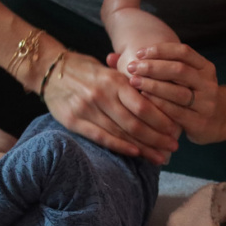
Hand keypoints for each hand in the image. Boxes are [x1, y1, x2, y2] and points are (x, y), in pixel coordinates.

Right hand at [43, 51, 180, 164]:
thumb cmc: (85, 70)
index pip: (144, 105)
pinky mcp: (74, 121)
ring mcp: (87, 110)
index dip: (162, 121)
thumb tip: (157, 102)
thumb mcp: (109, 71)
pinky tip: (135, 154)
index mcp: (114, 81)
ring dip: (143, 147)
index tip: (175, 130)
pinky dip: (120, 147)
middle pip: (135, 123)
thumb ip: (129, 87)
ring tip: (159, 157)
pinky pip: (101, 137)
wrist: (50, 69)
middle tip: (172, 147)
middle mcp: (102, 96)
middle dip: (157, 138)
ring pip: (121, 133)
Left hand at [126, 43, 223, 144]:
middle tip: (132, 68)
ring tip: (134, 83)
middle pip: (179, 70)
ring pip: (177, 92)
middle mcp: (208, 83)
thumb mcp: (180, 78)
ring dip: (153, 86)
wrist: (218, 121)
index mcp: (205, 67)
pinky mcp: (200, 122)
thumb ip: (151, 66)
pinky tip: (142, 102)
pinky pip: (176, 113)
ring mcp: (207, 103)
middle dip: (153, 67)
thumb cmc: (189, 94)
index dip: (160, 51)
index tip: (139, 53)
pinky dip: (158, 106)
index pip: (183, 51)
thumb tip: (110, 57)